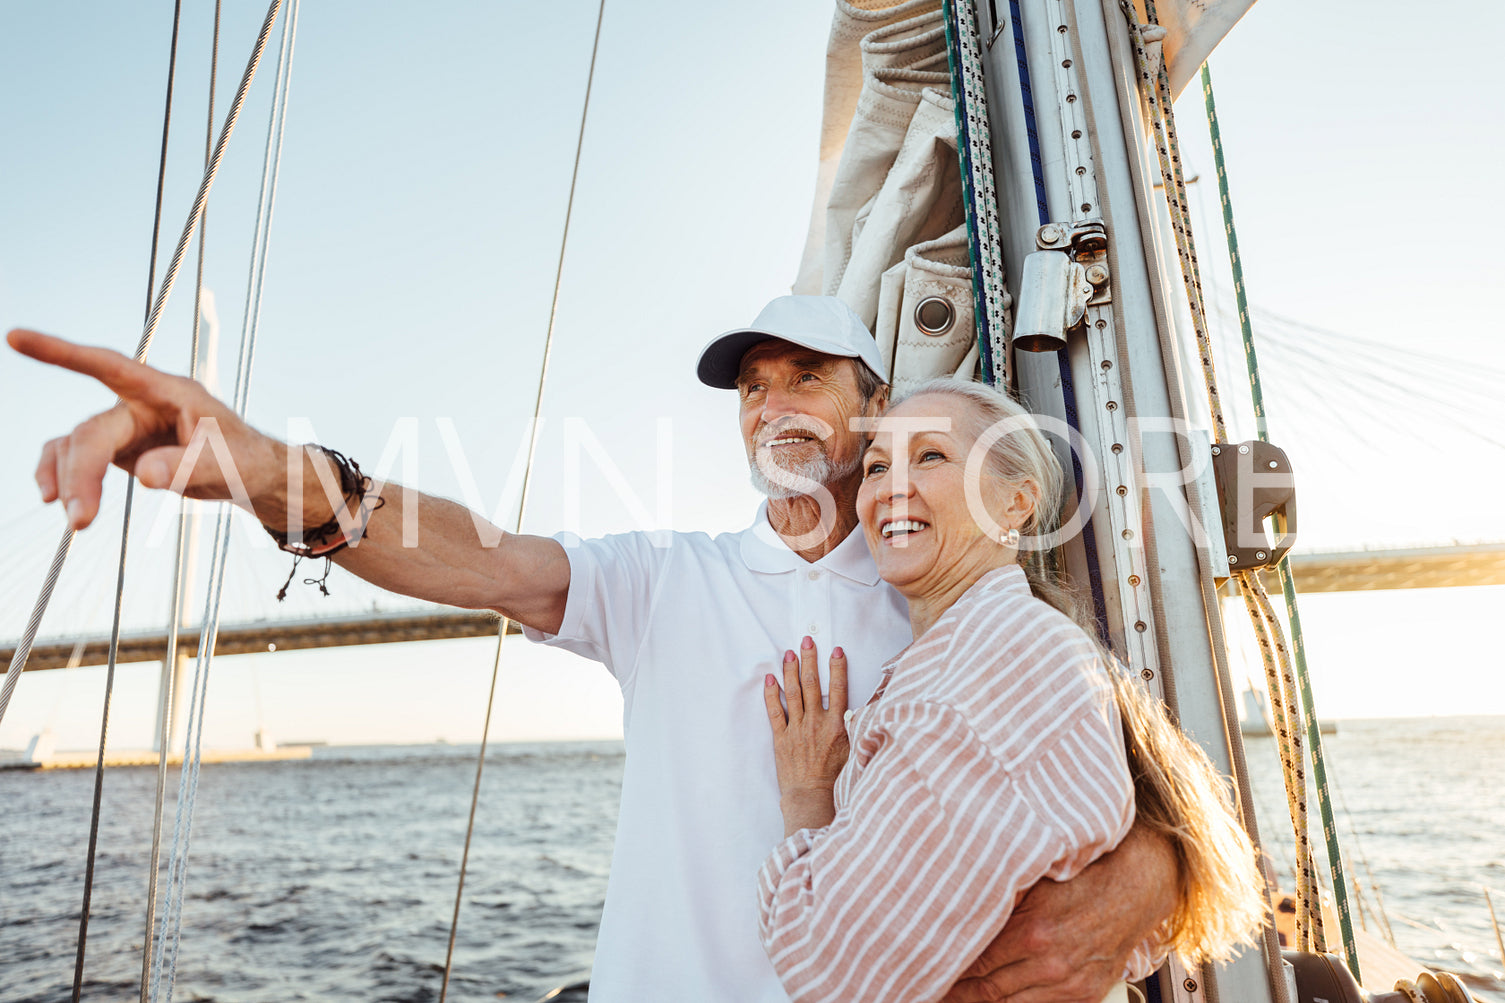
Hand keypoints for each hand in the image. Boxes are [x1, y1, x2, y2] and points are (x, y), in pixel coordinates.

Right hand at [8, 328, 281, 529]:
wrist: (250, 473)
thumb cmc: (244, 458)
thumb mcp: (224, 464)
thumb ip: (185, 466)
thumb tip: (143, 474)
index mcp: (167, 392)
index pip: (110, 366)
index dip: (63, 353)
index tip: (15, 337)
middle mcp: (140, 405)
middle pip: (93, 431)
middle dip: (81, 473)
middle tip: (80, 520)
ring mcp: (126, 427)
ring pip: (77, 445)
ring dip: (69, 480)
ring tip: (77, 521)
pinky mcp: (119, 448)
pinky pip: (76, 457)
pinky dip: (63, 476)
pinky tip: (59, 500)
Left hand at [762, 637, 849, 836]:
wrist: (812, 797)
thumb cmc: (836, 778)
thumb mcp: (855, 751)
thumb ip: (857, 727)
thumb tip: (867, 709)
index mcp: (837, 726)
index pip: (839, 689)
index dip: (837, 668)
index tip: (836, 650)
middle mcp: (816, 723)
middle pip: (813, 684)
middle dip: (810, 660)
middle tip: (807, 640)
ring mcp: (797, 729)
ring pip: (793, 693)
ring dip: (791, 670)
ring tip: (790, 652)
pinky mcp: (781, 738)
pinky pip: (775, 711)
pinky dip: (772, 694)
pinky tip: (770, 678)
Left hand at [941, 824, 1177, 1001]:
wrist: (1133, 891)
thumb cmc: (1084, 879)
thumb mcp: (1036, 882)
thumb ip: (1001, 898)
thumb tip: (962, 905)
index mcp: (1032, 933)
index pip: (976, 963)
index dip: (949, 970)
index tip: (930, 970)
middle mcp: (1049, 964)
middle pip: (988, 990)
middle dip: (958, 993)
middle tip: (934, 990)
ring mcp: (1067, 984)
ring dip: (982, 1001)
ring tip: (958, 997)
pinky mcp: (1083, 995)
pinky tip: (997, 997)